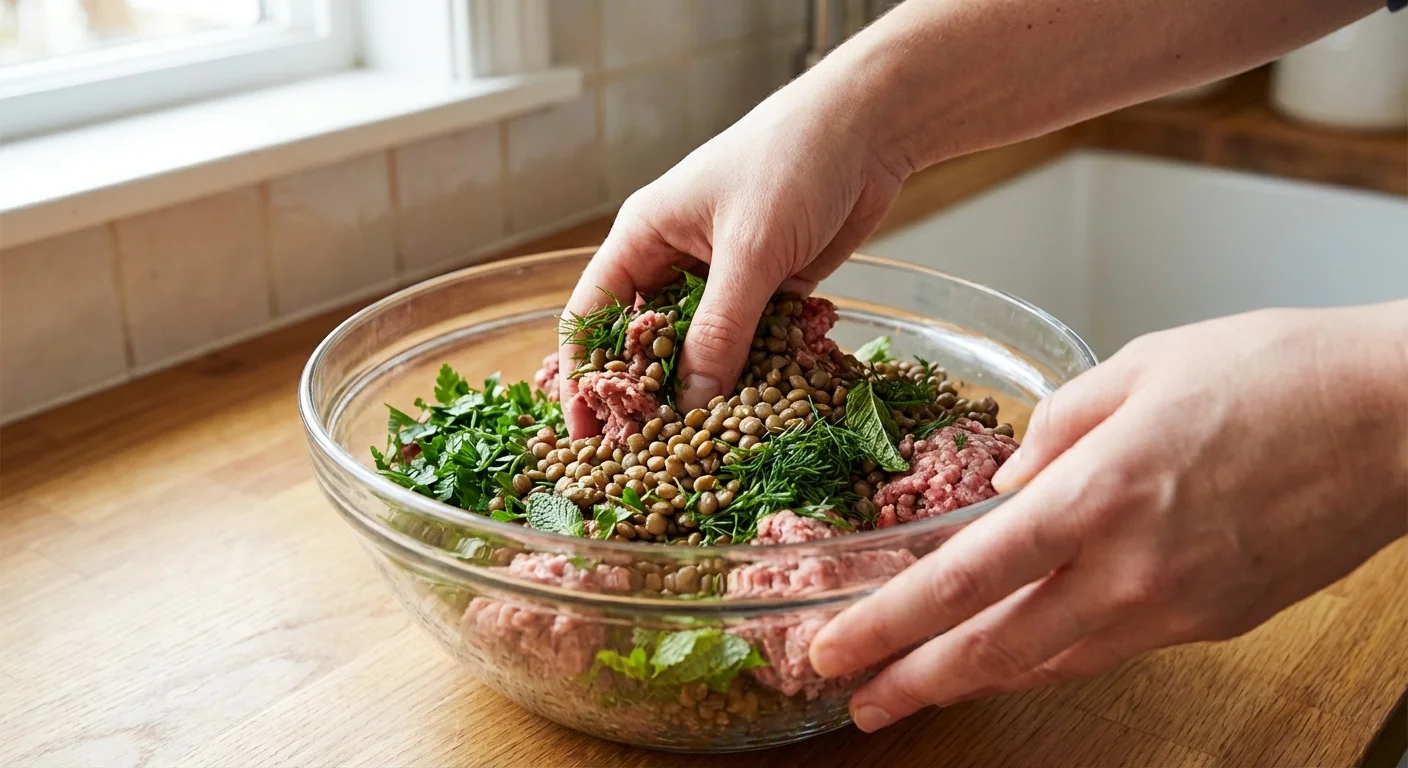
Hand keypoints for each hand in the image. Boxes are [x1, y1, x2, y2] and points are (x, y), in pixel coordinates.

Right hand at [556, 75, 908, 436]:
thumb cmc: (792, 162)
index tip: (585, 433)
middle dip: (644, 395)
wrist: (871, 128)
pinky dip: (752, 373)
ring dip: (703, 390)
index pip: (592, 317)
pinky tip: (756, 413)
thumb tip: (691, 407)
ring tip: (700, 447)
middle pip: (644, 342)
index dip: (584, 377)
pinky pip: (748, 343)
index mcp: (644, 237)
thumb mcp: (750, 251)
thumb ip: (720, 330)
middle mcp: (674, 260)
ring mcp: (723, 277)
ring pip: (699, 348)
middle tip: (643, 455)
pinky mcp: (769, 289)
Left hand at [809, 302, 1407, 731]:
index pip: (966, 578)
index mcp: (1099, 493)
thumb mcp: (1140, 365)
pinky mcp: (1214, 621)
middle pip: (997, 648)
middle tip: (854, 701)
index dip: (890, 624)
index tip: (836, 648)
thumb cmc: (1276, 371)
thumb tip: (1006, 481)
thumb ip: (1055, 427)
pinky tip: (1016, 658)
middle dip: (915, 682)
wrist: (1401, 415)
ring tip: (915, 693)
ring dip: (974, 683)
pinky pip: (1109, 651)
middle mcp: (1131, 568)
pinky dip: (1049, 660)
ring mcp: (1177, 607)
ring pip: (1051, 663)